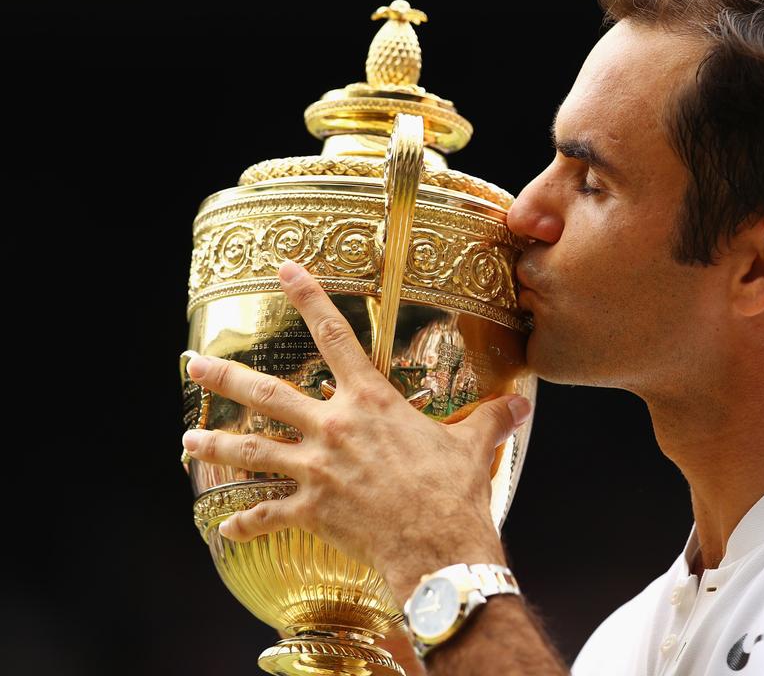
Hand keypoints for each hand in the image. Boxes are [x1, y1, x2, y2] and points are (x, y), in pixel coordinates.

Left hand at [181, 259, 531, 598]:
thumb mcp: (473, 445)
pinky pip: (268, 516)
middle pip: (269, 395)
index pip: (335, 336)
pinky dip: (246, 523)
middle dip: (226, 378)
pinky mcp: (310, 510)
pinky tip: (226, 527)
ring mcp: (316, 470)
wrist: (439, 544)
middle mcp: (334, 428)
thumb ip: (492, 418)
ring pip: (252, 451)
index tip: (283, 270)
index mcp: (371, 402)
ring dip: (215, 445)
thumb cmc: (454, 490)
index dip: (308, 298)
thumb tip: (523, 406)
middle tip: (194, 364)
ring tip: (187, 440)